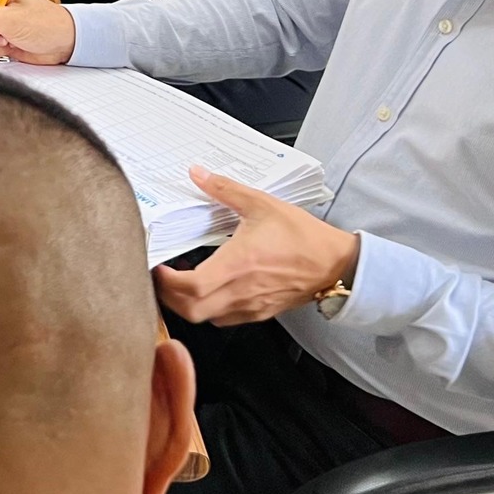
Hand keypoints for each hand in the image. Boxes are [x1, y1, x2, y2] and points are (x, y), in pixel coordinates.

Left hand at [154, 173, 359, 325]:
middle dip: (168, 296)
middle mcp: (241, 291)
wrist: (336, 264)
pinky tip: (211, 288)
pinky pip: (225, 318)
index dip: (166, 281)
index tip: (156, 266)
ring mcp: (250, 306)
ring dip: (187, 304)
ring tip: (182, 281)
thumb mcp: (262, 204)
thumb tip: (199, 175)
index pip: (190, 287)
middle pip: (190, 311)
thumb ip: (225, 189)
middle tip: (161, 276)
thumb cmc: (305, 238)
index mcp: (238, 265)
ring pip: (205, 317)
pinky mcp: (260, 312)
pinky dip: (209, 308)